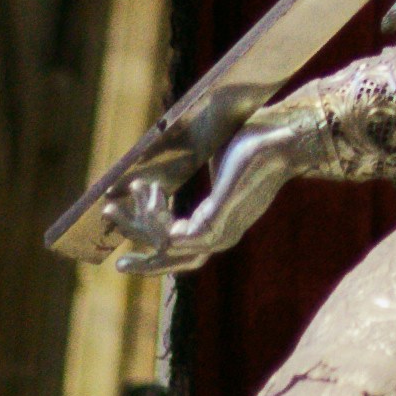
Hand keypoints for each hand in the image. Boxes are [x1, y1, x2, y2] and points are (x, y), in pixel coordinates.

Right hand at [90, 116, 305, 276]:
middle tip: (113, 249)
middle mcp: (221, 234)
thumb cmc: (251, 139)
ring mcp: (221, 232)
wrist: (282, 134)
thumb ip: (180, 168)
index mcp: (219, 222)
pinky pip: (174, 237)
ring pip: (168, 248)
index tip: (128, 200)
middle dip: (141, 260)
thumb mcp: (205, 157)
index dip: (148, 231)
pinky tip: (146, 190)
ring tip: (113, 207)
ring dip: (137, 229)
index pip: (180, 245)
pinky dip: (153, 218)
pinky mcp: (219, 224)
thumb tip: (150, 164)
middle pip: (173, 260)